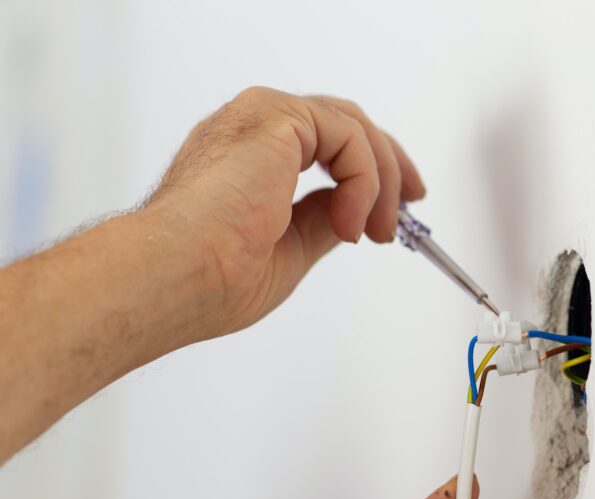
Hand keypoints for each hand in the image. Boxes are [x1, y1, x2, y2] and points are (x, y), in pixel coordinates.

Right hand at [146, 86, 424, 339]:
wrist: (174, 276)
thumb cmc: (211, 279)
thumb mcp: (290, 252)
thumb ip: (320, 224)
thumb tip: (354, 217)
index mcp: (248, 158)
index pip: (326, 144)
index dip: (371, 171)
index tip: (401, 206)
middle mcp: (253, 129)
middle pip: (345, 124)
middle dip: (389, 164)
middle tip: (414, 202)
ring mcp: (261, 117)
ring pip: (353, 127)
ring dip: (381, 181)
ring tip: (380, 232)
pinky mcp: (275, 117)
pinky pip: (349, 137)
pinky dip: (364, 181)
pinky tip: (350, 223)